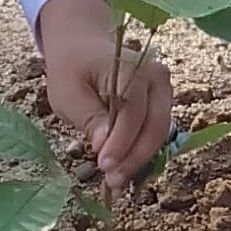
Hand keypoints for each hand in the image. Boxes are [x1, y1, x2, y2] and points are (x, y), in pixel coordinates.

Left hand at [36, 0, 173, 195]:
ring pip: (160, 133)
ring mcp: (163, 91)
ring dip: (139, 160)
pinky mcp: (161, 105)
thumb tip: (104, 146)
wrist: (83, 48)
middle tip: (112, 182)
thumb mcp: (68, 94)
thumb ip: (89, 119)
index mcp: (131, 67)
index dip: (121, 142)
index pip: (133, 110)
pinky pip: (155, 133)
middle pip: (154, 125)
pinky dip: (140, 154)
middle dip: (133, 158)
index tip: (104, 165)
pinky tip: (123, 171)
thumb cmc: (72, 69)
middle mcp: (156, 77)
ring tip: (116, 182)